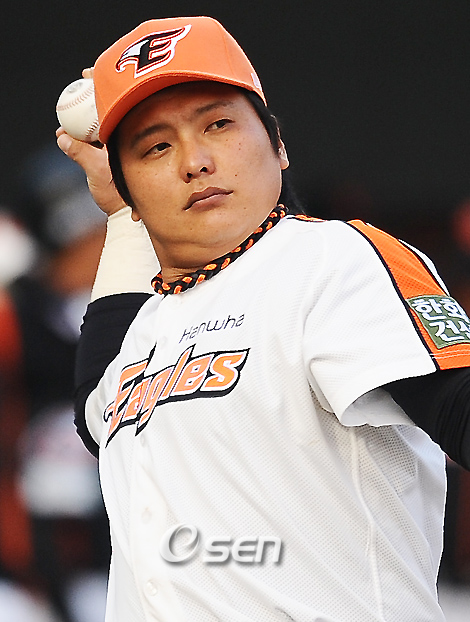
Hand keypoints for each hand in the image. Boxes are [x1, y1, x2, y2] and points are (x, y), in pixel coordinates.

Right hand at [56, 68, 125, 216]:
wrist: (122, 212)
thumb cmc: (115, 194)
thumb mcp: (97, 172)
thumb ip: (80, 154)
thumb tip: (63, 137)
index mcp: (124, 138)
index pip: (116, 105)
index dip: (105, 87)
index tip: (93, 74)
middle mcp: (121, 139)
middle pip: (108, 108)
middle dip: (95, 92)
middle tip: (83, 77)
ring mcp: (113, 146)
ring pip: (99, 121)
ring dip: (84, 113)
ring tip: (71, 105)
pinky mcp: (104, 155)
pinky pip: (90, 137)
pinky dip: (79, 132)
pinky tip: (66, 134)